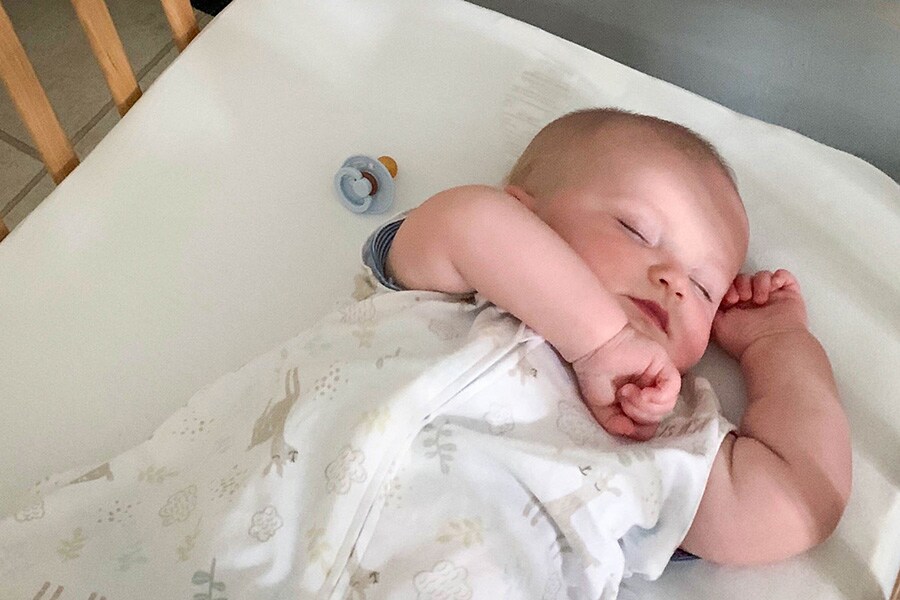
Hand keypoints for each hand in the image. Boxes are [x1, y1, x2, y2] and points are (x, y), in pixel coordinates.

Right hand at [572, 325, 680, 440]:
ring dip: (644, 406)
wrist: (595, 350)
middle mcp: (652, 390)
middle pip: (659, 417)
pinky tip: (641, 391)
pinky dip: (656, 397)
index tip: (622, 417)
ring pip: (667, 407)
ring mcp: (659, 379)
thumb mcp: (602, 408)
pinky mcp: (665, 367)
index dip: (638, 427)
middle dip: (640, 415)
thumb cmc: (595, 374)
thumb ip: (616, 424)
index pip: (650, 424)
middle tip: (622, 399)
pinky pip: (672, 391)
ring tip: (627, 392)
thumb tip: (631, 432)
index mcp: (639, 400)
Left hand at [713, 269, 807, 359]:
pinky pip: (783, 276)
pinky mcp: (788, 295)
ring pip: (762, 275)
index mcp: (737, 309)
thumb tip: (708, 298)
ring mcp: (772, 298)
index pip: (731, 286)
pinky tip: (772, 290)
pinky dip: (777, 278)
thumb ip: (712, 310)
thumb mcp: (717, 325)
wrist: (771, 345)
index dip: (728, 287)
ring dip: (758, 283)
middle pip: (745, 278)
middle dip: (742, 284)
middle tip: (742, 298)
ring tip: (759, 300)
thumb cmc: (746, 341)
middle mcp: (754, 303)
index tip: (729, 299)